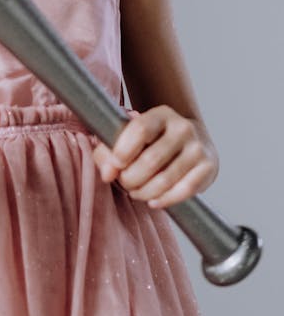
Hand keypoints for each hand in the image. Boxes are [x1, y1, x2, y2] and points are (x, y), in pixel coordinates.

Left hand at [92, 104, 218, 209]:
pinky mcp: (208, 167)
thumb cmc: (153, 142)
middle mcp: (183, 128)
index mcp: (161, 114)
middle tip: (124, 183)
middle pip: (151, 160)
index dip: (123, 150)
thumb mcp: (130, 137)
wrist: (193, 142)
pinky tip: (154, 201)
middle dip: (131, 178)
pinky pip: (184, 191)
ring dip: (145, 192)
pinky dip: (165, 200)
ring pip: (166, 179)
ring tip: (136, 192)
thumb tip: (107, 173)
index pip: (140, 129)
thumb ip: (109, 151)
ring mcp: (198, 148)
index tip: (115, 165)